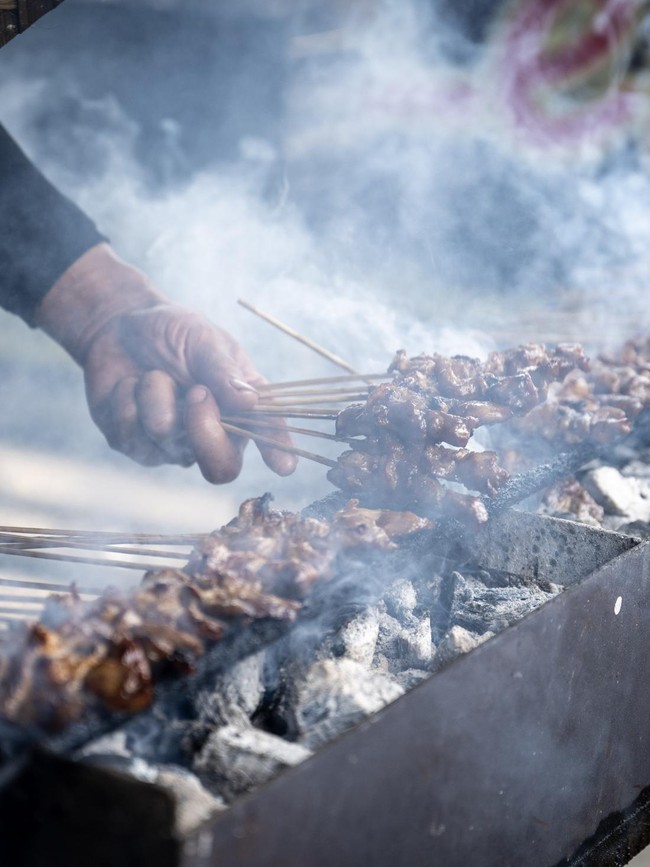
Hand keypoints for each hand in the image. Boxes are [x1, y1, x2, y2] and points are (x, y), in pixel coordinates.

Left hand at [35, 244, 296, 482]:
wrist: (119, 327)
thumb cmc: (173, 331)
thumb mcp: (203, 339)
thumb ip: (224, 371)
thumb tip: (250, 402)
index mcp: (243, 407)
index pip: (266, 433)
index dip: (277, 450)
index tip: (284, 465)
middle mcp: (214, 433)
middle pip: (222, 467)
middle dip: (207, 433)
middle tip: (196, 392)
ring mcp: (175, 445)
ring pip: (170, 445)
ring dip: (157, 397)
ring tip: (154, 373)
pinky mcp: (138, 446)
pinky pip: (133, 438)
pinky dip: (128, 401)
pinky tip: (129, 385)